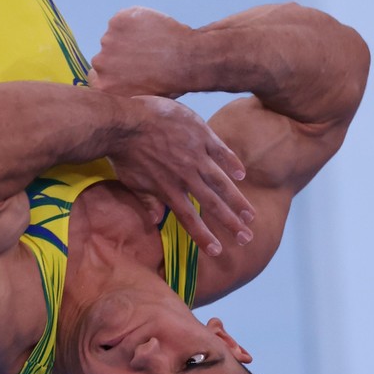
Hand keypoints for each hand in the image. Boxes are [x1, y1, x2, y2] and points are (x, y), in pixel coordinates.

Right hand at [89, 7, 192, 97]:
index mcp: (103, 86)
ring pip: (115, 35)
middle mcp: (100, 64)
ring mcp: (108, 40)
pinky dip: (136, 21)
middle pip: (104, 55)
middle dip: (119, 54)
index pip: (96, 76)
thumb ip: (122, 91)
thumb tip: (120, 87)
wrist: (187, 60)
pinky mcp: (118, 21)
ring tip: (153, 44)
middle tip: (144, 55)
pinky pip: (124, 19)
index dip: (112, 71)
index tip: (127, 69)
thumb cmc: (170, 84)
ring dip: (128, 37)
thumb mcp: (140, 100)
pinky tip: (154, 30)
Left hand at [109, 96, 254, 255]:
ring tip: (250, 214)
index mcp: (168, 190)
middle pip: (213, 205)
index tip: (217, 251)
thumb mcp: (132, 181)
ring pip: (222, 181)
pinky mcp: (200, 135)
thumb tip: (156, 221)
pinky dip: (232, 163)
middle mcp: (186, 177)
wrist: (124, 122)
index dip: (204, 237)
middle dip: (231, 223)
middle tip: (246, 238)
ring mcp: (195, 155)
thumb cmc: (123, 152)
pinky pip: (221, 151)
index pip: (189, 219)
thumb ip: (147, 200)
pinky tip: (242, 175)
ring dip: (238, 200)